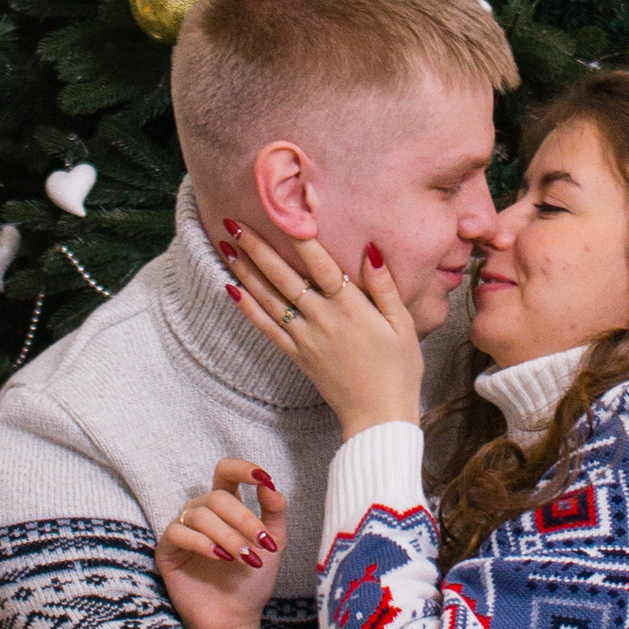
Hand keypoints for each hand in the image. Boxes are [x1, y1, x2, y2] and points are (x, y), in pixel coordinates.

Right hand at [154, 458, 282, 628]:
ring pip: (200, 514)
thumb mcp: (272, 544)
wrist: (236, 619)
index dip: (241, 469)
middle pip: (217, 496)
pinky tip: (219, 557)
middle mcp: (202, 513)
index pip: (226, 473)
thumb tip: (270, 484)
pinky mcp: (167, 550)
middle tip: (260, 544)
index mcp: (226, 507)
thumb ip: (274, 512)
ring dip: (227, 535)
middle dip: (243, 519)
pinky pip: (178, 532)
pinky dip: (202, 542)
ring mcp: (182, 530)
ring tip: (244, 559)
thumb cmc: (252, 582)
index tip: (262, 477)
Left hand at [220, 216, 425, 437]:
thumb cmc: (399, 369)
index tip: (282, 211)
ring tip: (226, 247)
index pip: (320, 263)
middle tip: (233, 222)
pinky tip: (231, 290)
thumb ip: (384, 286)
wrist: (379, 417)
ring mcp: (306, 338)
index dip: (299, 236)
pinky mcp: (297, 355)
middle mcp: (323, 319)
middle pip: (284, 276)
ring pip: (270, 299)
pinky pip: (267, 328)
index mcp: (351, 307)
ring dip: (246, 272)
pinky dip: (248, 309)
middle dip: (258, 248)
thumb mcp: (403, 324)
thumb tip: (370, 249)